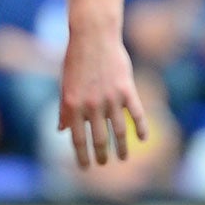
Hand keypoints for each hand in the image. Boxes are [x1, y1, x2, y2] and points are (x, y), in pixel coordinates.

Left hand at [56, 28, 146, 166]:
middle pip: (99, 139)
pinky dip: (141, 128)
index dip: (82, 156)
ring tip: (123, 158)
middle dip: (101, 155)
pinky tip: (143, 139)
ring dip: (121, 148)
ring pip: (119, 131)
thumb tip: (61, 130)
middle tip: (104, 163)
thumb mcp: (65, 85)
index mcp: (73, 105)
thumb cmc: (76, 60)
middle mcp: (91, 105)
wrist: (93, 36)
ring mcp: (110, 98)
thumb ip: (64, 109)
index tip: (86, 168)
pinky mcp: (126, 89)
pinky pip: (136, 114)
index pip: (77, 139)